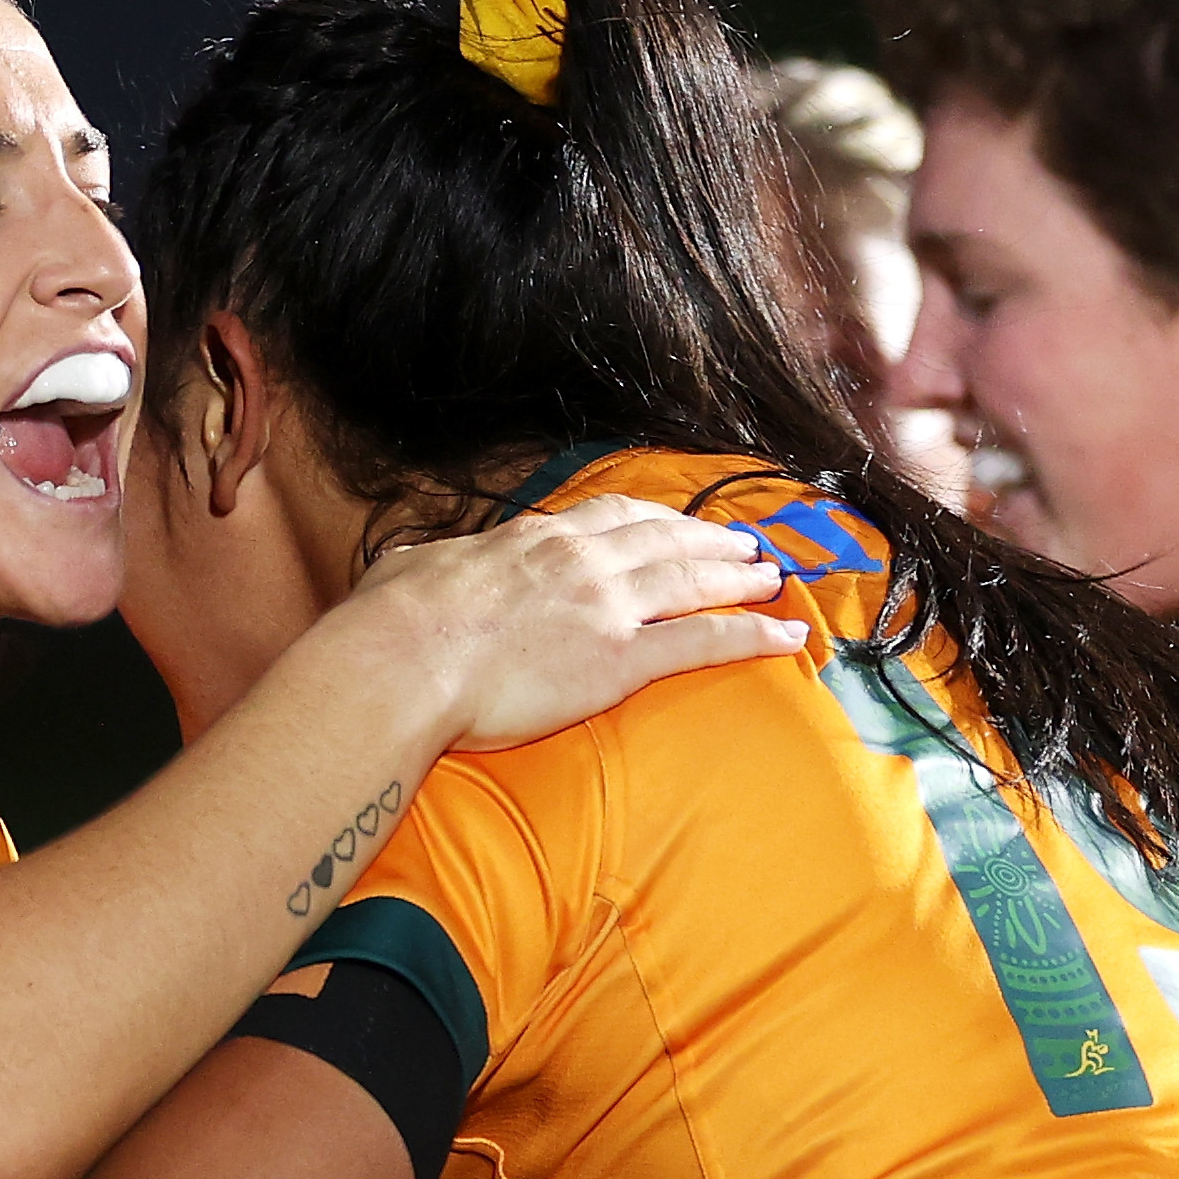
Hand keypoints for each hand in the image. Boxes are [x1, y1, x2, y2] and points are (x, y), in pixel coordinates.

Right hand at [331, 495, 808, 752]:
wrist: (403, 662)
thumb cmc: (394, 626)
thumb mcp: (406, 571)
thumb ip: (423, 564)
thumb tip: (406, 566)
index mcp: (533, 539)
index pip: (609, 516)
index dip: (653, 518)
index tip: (675, 520)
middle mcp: (580, 561)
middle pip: (665, 539)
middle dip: (710, 539)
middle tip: (744, 543)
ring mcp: (606, 606)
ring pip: (693, 580)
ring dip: (740, 576)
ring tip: (772, 578)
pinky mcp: (620, 659)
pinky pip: (703, 641)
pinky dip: (751, 636)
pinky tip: (785, 636)